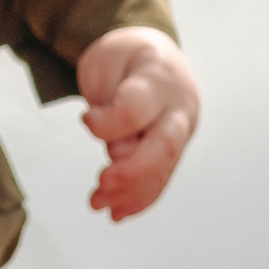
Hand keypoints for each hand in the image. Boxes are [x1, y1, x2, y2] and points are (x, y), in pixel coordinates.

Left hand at [76, 25, 198, 219]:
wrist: (159, 56)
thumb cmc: (127, 58)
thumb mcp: (108, 62)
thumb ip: (111, 102)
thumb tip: (118, 152)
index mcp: (158, 77)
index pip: (136, 109)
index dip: (107, 123)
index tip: (86, 119)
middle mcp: (178, 107)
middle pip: (163, 146)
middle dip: (131, 173)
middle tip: (101, 186)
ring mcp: (181, 131)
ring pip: (163, 168)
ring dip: (130, 193)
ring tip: (97, 204)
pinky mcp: (175, 150)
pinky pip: (162, 177)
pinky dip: (140, 198)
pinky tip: (118, 212)